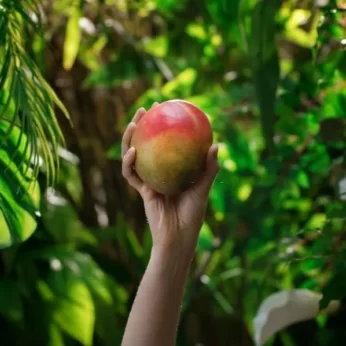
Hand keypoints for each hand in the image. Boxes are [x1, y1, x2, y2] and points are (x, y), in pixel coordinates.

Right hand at [121, 104, 219, 262]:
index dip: (164, 124)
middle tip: (146, 109)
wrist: (178, 237)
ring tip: (133, 124)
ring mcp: (148, 180)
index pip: (166, 140)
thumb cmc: (194, 215)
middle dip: (143, 124)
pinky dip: (129, 162)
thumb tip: (216, 145)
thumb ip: (209, 168)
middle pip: (146, 143)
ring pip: (134, 155)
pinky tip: (133, 150)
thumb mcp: (203, 189)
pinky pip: (132, 173)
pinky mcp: (141, 191)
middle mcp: (159, 171)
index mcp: (173, 168)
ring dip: (129, 138)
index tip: (166, 107)